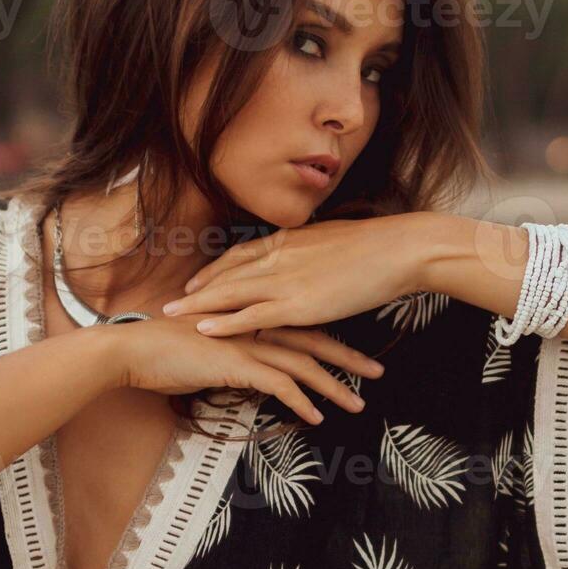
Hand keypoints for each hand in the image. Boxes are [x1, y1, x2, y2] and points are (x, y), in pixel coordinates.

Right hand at [107, 312, 383, 424]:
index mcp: (252, 316)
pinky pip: (279, 384)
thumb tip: (256, 368)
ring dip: (333, 386)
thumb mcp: (211, 347)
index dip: (333, 339)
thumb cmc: (165, 350)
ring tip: (356, 405)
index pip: (303, 325)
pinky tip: (316, 417)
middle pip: (314, 340)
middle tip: (379, 373)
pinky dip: (301, 401)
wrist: (132, 350)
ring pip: (303, 363)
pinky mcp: (235, 363)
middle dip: (349, 359)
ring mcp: (246, 343)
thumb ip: (238, 352)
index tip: (359, 351)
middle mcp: (255, 325)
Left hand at [158, 214, 430, 336]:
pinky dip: (224, 321)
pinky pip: (251, 315)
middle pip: (226, 272)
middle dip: (195, 289)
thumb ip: (314, 251)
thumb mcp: (336, 241)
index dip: (215, 270)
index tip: (196, 281)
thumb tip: (311, 257)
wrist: (399, 249)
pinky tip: (203, 328)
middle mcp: (279, 256)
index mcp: (289, 239)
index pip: (240, 254)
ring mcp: (286, 279)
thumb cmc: (379, 246)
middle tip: (169, 303)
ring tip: (170, 316)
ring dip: (196, 305)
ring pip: (229, 292)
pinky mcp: (298, 304)